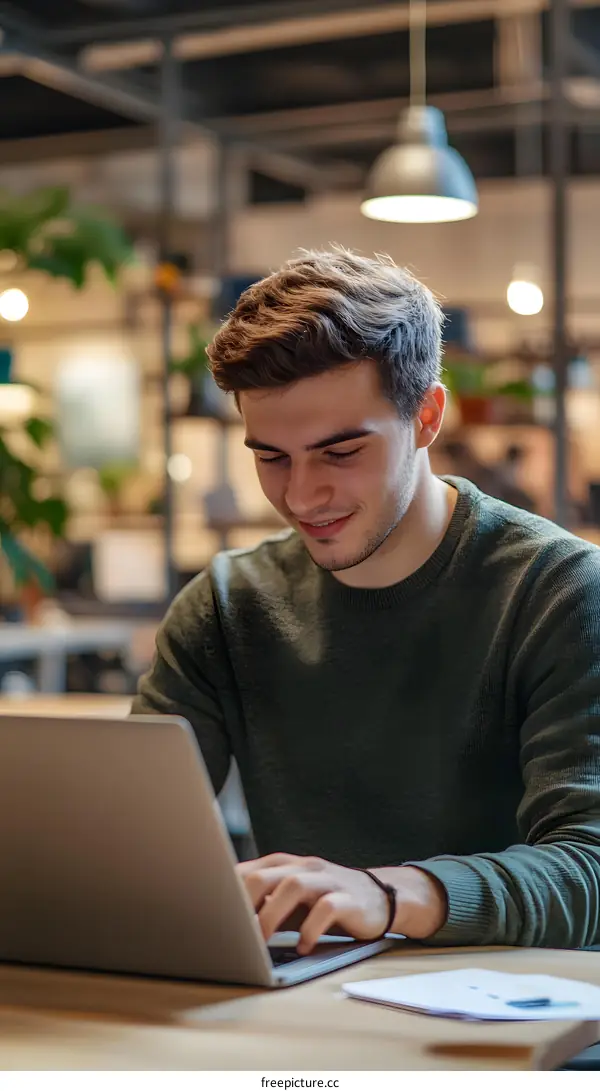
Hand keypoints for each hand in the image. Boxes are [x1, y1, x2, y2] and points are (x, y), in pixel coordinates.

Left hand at [236, 853, 445, 953]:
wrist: (379, 898)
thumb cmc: (323, 902)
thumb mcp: (290, 901)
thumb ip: (263, 903)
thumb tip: (222, 920)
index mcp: (285, 865)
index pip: (248, 870)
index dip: (226, 891)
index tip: (210, 916)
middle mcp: (304, 867)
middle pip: (266, 874)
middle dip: (245, 902)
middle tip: (233, 930)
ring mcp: (327, 880)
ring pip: (294, 886)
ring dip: (273, 914)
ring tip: (262, 941)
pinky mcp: (349, 899)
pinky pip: (327, 908)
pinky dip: (311, 928)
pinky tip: (304, 946)